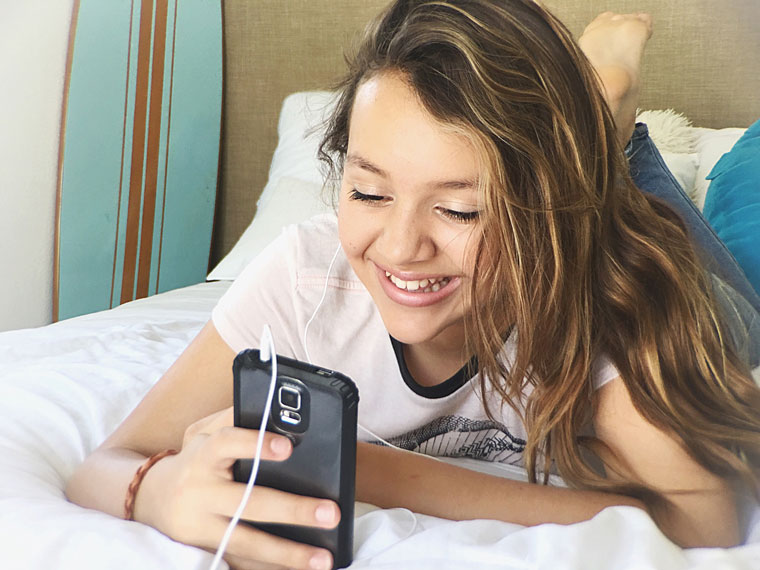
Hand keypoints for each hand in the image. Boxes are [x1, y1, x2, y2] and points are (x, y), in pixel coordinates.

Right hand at [133, 407, 339, 569]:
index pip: (227, 444)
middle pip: (248, 503)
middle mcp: (199, 492)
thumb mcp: (204, 433)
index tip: (287, 447)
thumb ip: (236, 419)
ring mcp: (200, 527)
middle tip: (330, 513)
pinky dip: (270, 569)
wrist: (147, 499)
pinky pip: (241, 563)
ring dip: (288, 553)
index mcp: (203, 455)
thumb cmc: (194, 460)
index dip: (255, 444)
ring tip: (324, 559)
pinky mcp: (204, 551)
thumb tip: (277, 411)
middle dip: (292, 510)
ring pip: (247, 542)